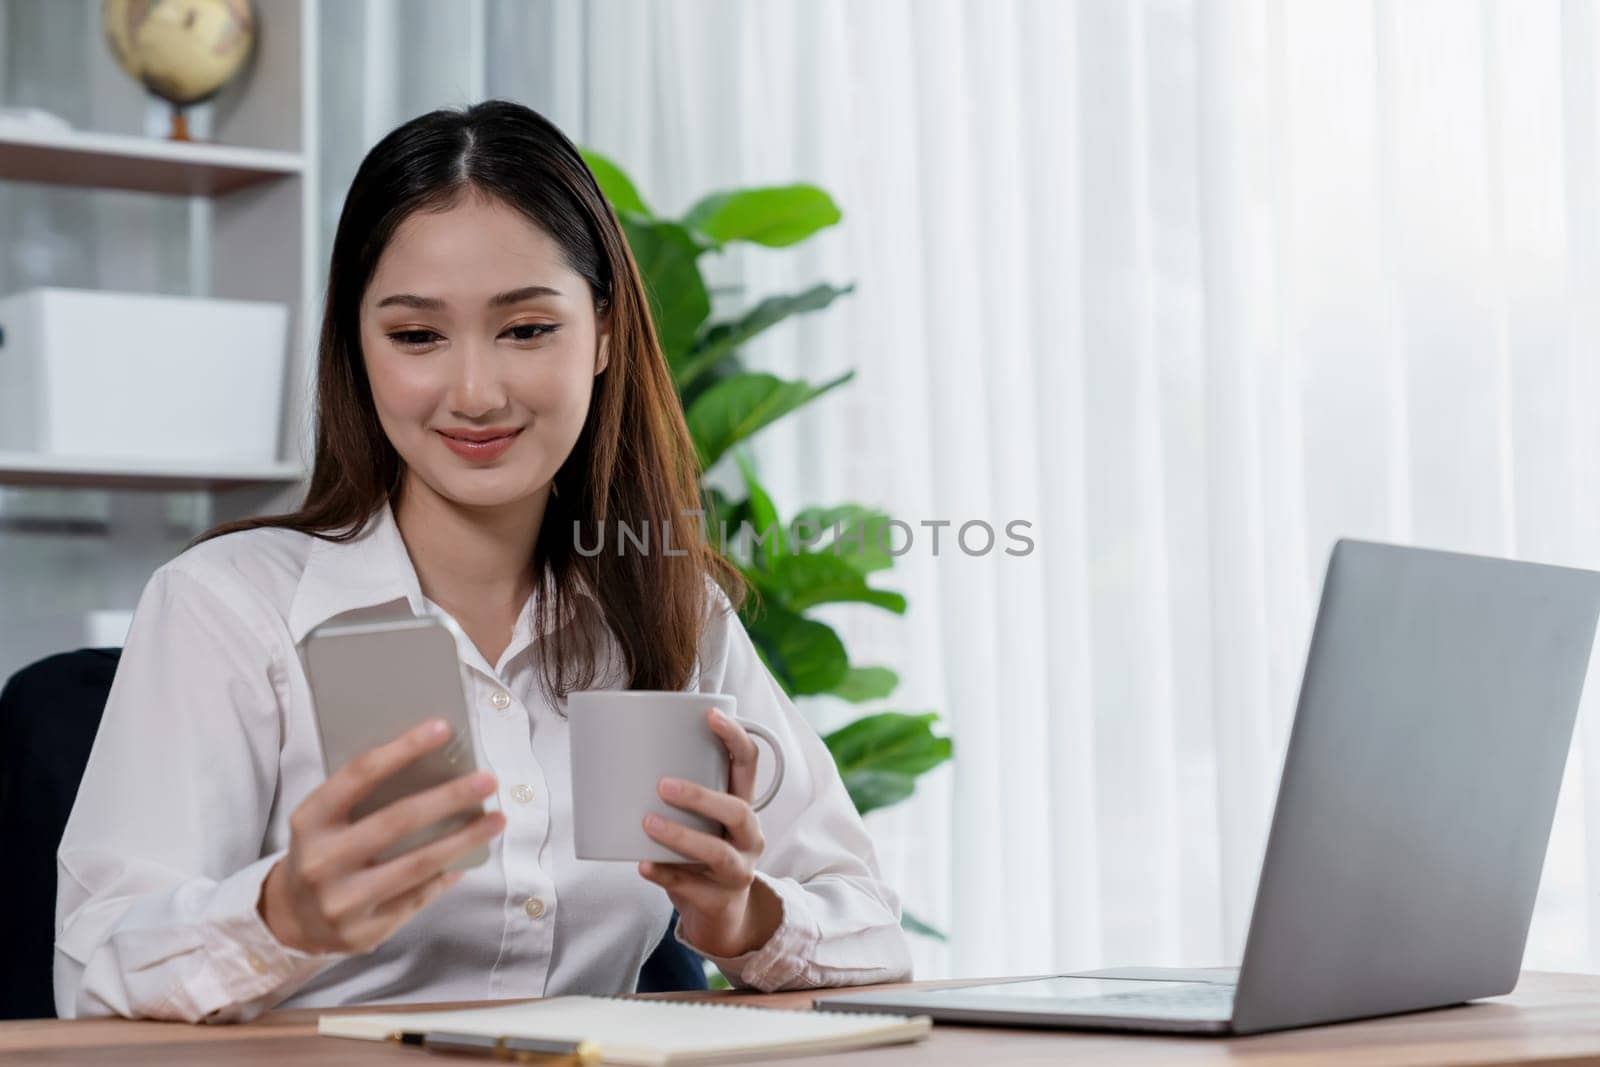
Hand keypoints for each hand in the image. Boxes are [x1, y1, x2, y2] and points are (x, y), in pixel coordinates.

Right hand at [258, 718, 505, 953]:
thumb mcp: (325, 820)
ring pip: (418, 864)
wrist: (290, 919)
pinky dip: (449, 873)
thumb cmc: (322, 851)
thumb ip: (365, 798)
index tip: (442, 728)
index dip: (403, 749)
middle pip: (397, 821)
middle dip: (449, 798)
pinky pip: (419, 897)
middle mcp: (322, 860)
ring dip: (464, 839)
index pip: (360, 774)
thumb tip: (437, 769)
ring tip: (497, 819)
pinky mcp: (365, 932)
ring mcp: (343, 901)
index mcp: (310, 820)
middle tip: (488, 780)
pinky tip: (470, 857)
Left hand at [637, 708, 783, 958]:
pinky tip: (645, 865)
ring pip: (717, 853)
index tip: (710, 715)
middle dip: (701, 796)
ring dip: (681, 836)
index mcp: (743, 807)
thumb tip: (617, 755)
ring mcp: (739, 871)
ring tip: (648, 823)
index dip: (735, 737)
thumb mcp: (701, 823)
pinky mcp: (721, 901)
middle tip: (662, 785)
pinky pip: (693, 887)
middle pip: (738, 811)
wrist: (721, 917)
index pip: (749, 765)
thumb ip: (677, 797)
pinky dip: (667, 875)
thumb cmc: (701, 857)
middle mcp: (749, 837)